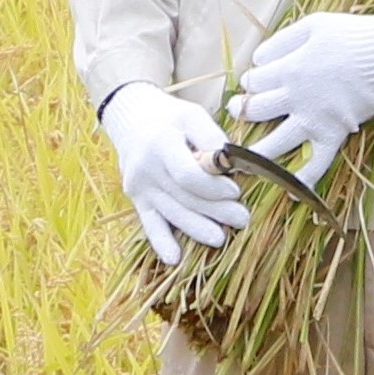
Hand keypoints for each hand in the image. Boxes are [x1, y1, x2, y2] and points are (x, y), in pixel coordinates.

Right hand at [103, 84, 247, 264]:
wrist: (130, 118)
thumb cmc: (170, 117)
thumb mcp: (192, 116)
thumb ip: (212, 137)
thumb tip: (235, 163)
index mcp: (161, 143)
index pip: (187, 173)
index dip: (212, 187)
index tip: (235, 191)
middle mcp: (146, 168)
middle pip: (183, 197)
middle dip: (214, 211)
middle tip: (243, 220)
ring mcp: (139, 186)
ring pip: (171, 213)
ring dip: (197, 228)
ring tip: (221, 239)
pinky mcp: (136, 198)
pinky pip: (149, 223)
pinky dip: (160, 242)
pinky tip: (174, 259)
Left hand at [232, 10, 373, 184]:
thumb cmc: (351, 35)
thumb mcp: (312, 25)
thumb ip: (281, 41)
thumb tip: (258, 59)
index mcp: (288, 69)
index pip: (255, 81)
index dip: (250, 81)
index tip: (253, 81)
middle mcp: (295, 98)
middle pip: (257, 109)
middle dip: (242, 110)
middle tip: (237, 111)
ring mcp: (314, 119)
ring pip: (276, 142)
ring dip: (255, 151)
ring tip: (240, 157)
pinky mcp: (334, 133)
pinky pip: (318, 162)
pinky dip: (305, 178)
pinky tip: (292, 193)